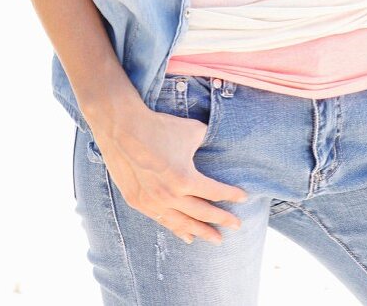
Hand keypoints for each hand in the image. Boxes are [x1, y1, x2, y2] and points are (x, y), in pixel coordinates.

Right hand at [90, 106, 248, 245]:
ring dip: (201, 232)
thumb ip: (207, 140)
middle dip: (221, 220)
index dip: (231, 196)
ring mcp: (153, 202)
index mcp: (186, 179)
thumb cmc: (159, 127)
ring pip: (183, 224)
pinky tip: (187, 236)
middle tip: (237, 226)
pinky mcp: (138, 202)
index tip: (243, 198)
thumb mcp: (192, 130)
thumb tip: (216, 142)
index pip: (215, 192)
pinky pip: (162, 221)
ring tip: (216, 239)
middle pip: (202, 214)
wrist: (123, 126)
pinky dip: (177, 230)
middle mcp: (170, 196)